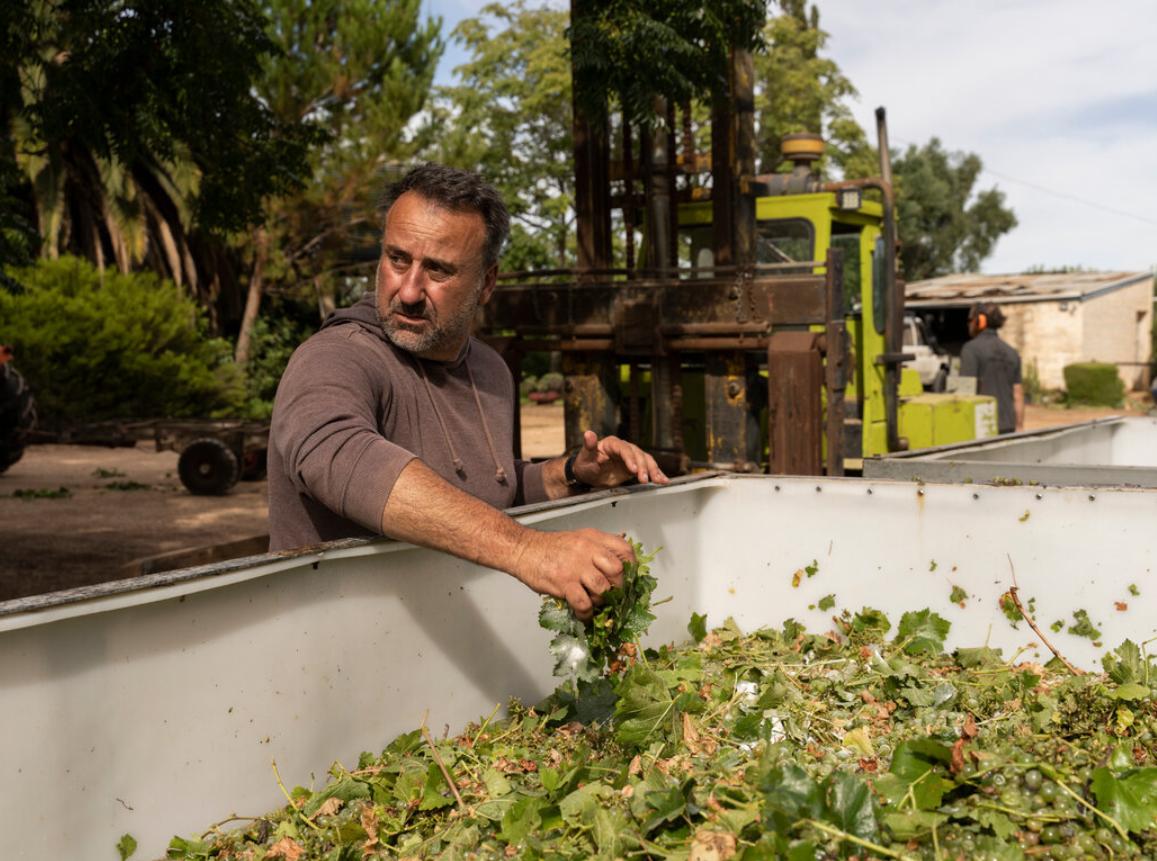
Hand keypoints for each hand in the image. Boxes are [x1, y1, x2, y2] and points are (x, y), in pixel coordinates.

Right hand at [511, 528, 634, 620]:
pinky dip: (586, 613)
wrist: (523, 549)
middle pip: (618, 571)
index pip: (624, 549)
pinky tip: (582, 613)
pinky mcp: (563, 582)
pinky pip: (583, 603)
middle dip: (618, 587)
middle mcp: (588, 550)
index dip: (631, 566)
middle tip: (612, 595)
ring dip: (601, 601)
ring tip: (594, 603)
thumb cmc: (550, 547)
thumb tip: (617, 568)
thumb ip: (597, 549)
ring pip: (602, 589)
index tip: (628, 578)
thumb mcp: (579, 539)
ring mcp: (575, 566)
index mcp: (594, 538)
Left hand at [572, 430, 669, 488]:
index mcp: (612, 443)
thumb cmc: (586, 463)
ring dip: (653, 470)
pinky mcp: (636, 466)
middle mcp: (624, 447)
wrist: (589, 474)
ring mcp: (632, 457)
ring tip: (659, 480)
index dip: (630, 458)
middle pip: (638, 454)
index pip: (624, 449)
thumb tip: (588, 433)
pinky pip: (648, 468)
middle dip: (642, 467)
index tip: (633, 470)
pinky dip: (656, 474)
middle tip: (643, 480)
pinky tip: (664, 480)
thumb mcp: (585, 456)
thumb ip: (589, 446)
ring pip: (646, 460)